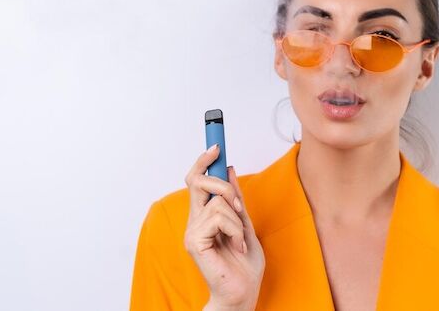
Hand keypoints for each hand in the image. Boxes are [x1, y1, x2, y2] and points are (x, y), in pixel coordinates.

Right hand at [184, 145, 264, 310]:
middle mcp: (193, 220)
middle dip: (225, 185)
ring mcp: (192, 231)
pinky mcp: (194, 241)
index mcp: (203, 215)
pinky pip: (219, 217)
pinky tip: (236, 245)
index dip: (203, 161)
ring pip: (218, 201)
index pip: (196, 180)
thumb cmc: (244, 264)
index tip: (216, 145)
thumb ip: (236, 199)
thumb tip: (229, 169)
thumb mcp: (245, 223)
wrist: (242, 292)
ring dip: (238, 218)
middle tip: (240, 207)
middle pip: (198, 181)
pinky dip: (235, 229)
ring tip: (240, 238)